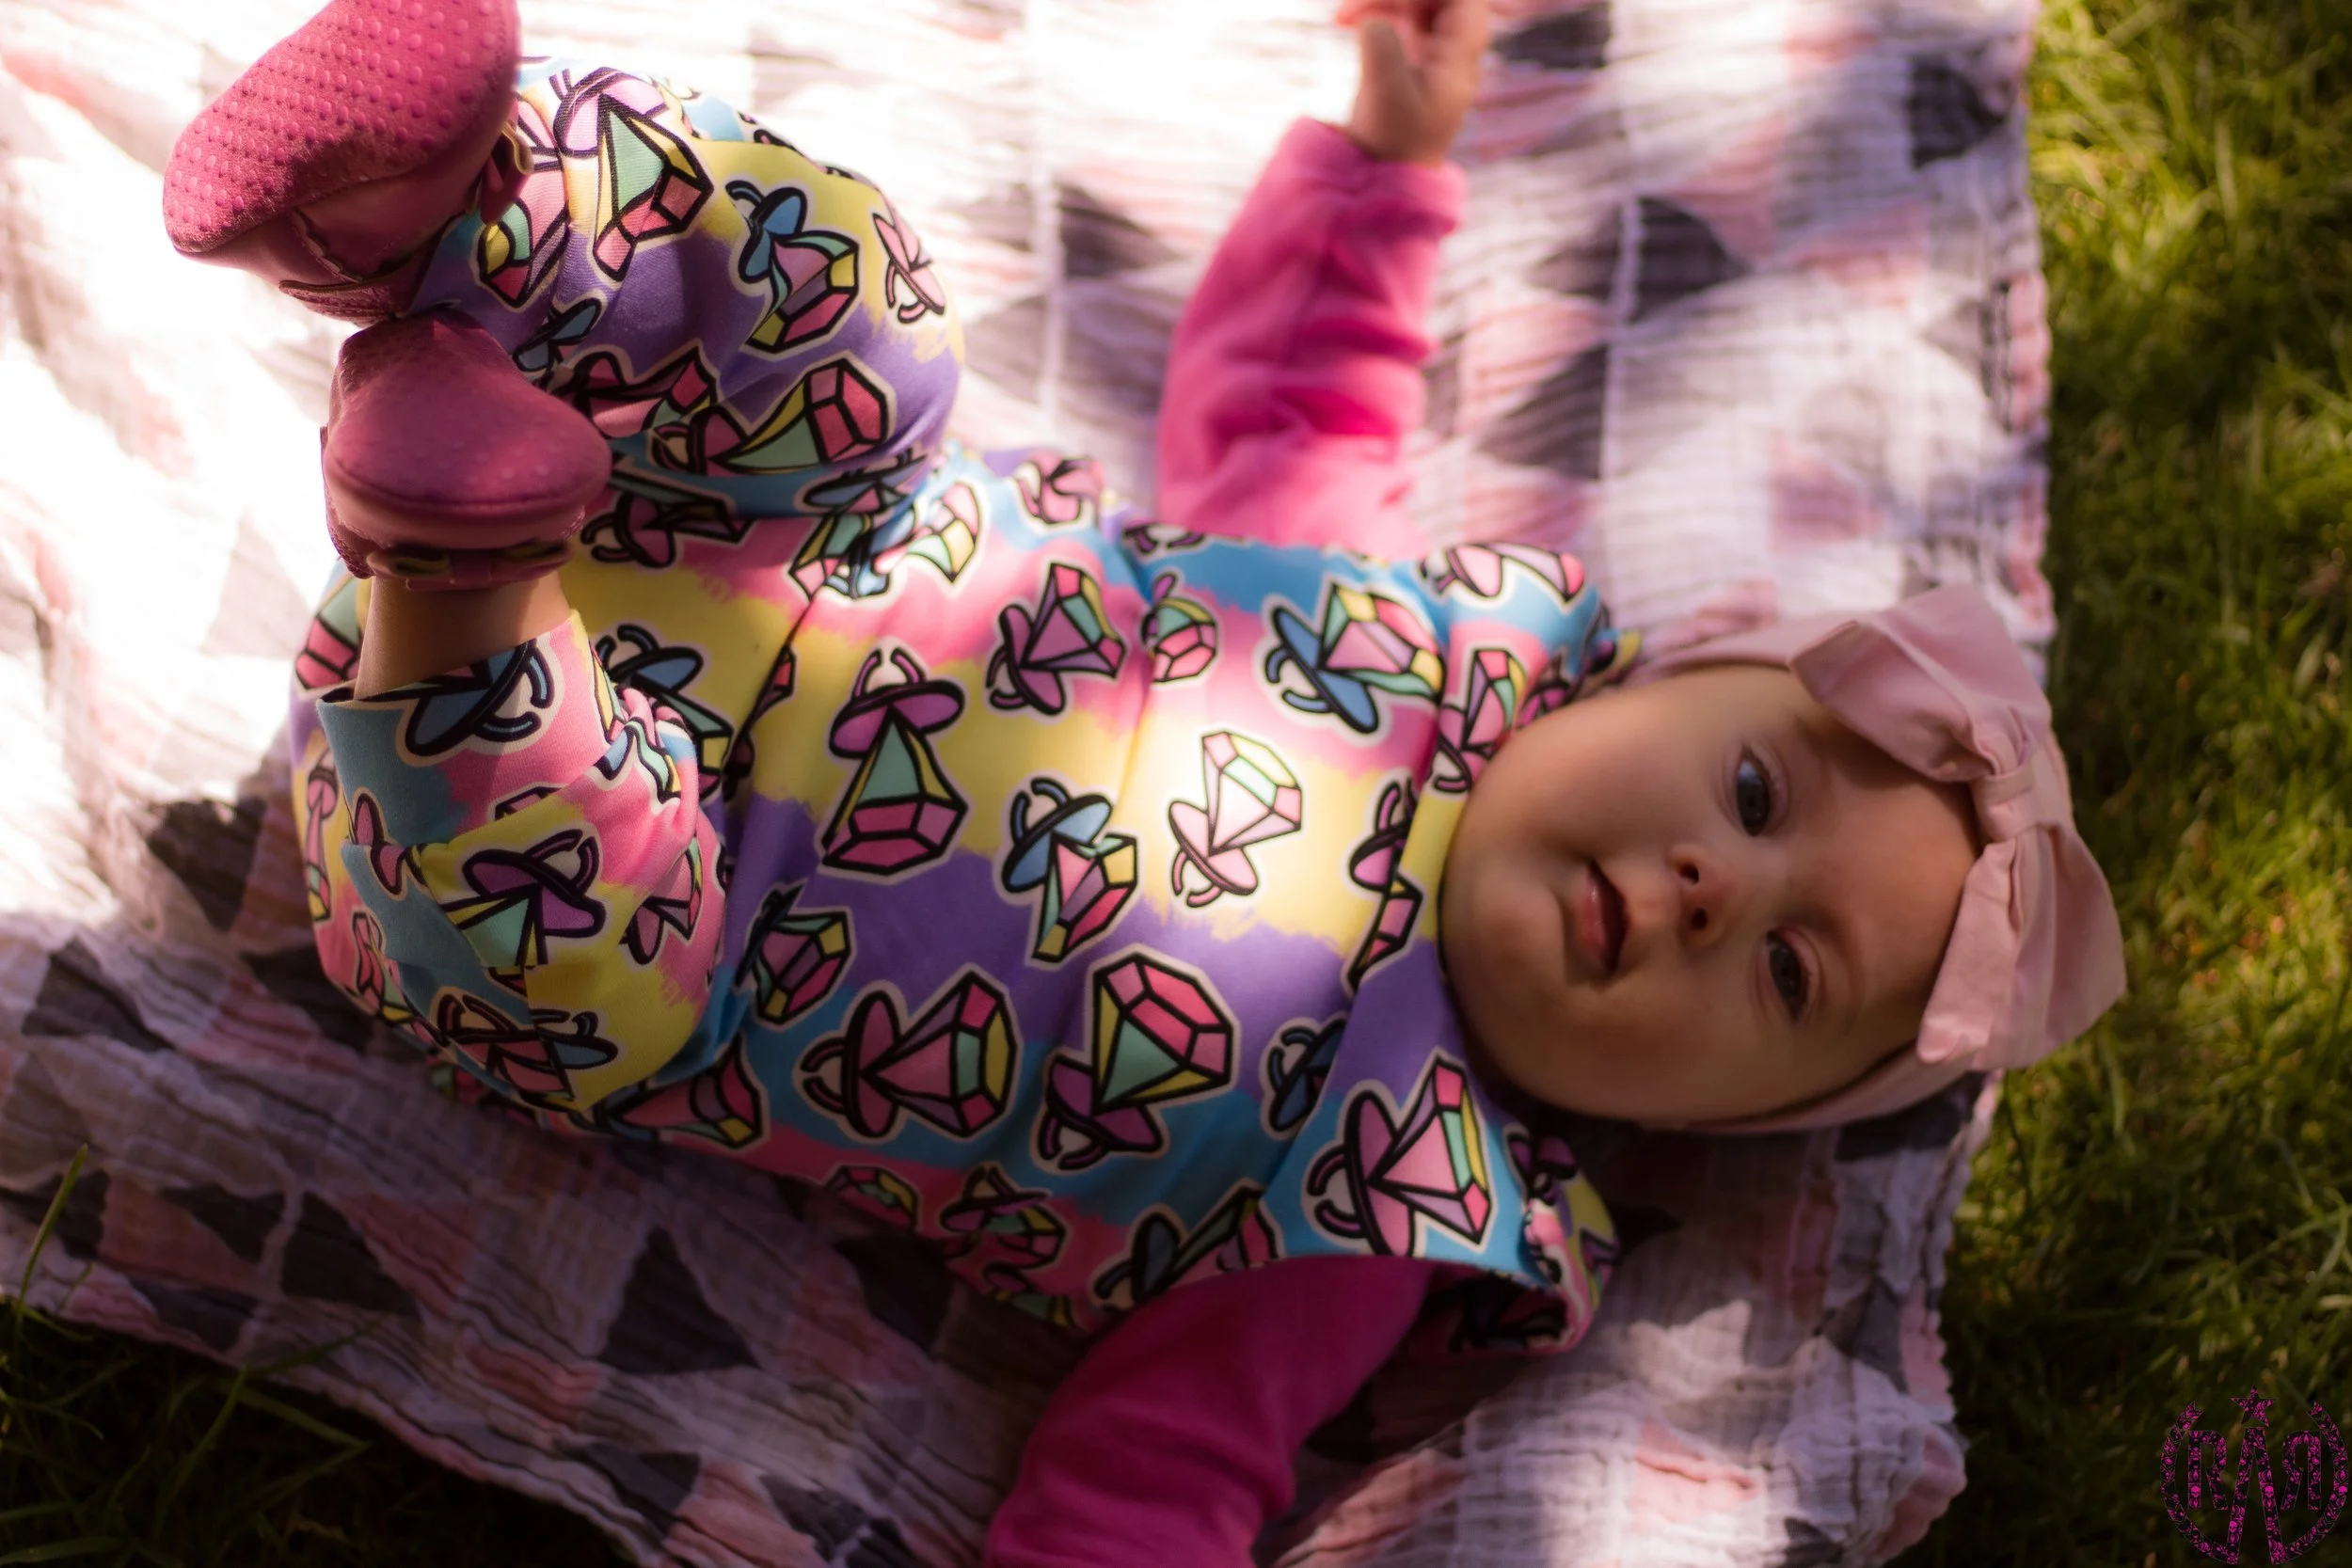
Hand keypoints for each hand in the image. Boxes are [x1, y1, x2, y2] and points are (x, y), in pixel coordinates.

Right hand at [1338, 0, 1489, 165]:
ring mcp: (1435, 43)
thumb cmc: (1394, 139)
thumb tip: (1372, 18)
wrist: (1387, 170)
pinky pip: (1397, 10)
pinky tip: (1344, 22)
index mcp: (1462, 53)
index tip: (1388, 3)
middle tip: (1350, 10)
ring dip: (1377, 2)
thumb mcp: (1386, 92)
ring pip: (1412, 0)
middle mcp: (1454, 43)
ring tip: (1342, 17)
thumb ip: (1381, 44)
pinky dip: (1371, 9)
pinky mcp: (1412, 48)